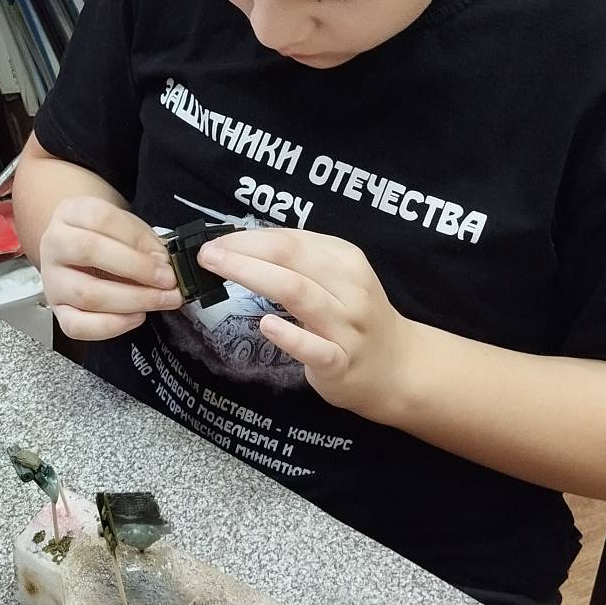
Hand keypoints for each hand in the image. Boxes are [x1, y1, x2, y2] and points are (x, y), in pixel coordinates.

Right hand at [39, 196, 184, 341]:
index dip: (137, 242)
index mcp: (71, 213)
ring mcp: (52, 280)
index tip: (165, 262)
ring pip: (86, 294)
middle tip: (167, 282)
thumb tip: (163, 266)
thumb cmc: (105, 237)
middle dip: (137, 269)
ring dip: (131, 300)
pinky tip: (136, 317)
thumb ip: (144, 242)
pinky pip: (78, 326)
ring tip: (158, 300)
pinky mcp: (57, 310)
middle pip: (89, 251)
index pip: (101, 219)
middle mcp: (55, 244)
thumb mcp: (125, 227)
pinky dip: (112, 325)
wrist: (77, 250)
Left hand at [197, 229, 420, 420]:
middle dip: (245, 251)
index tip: (217, 240)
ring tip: (219, 270)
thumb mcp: (338, 277)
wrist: (398, 366)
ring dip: (254, 277)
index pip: (291, 240)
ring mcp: (347, 327)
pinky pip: (316, 349)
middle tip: (207, 253)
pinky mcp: (341, 363)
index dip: (249, 237)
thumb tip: (243, 243)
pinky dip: (291, 337)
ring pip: (300, 294)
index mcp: (346, 259)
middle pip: (293, 259)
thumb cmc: (355, 316)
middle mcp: (350, 288)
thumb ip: (300, 261)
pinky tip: (266, 326)